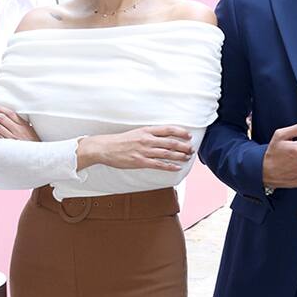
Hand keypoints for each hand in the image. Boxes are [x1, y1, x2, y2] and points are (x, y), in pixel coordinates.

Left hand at [0, 106, 39, 141]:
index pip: (10, 113)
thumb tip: (12, 118)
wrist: (37, 155)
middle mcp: (17, 130)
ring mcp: (12, 138)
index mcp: (24, 125)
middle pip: (1, 118)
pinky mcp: (8, 145)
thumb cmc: (34, 144)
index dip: (0, 109)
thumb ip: (23, 125)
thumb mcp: (32, 131)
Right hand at [77, 126, 192, 171]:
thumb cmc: (121, 140)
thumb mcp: (137, 132)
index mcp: (146, 130)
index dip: (180, 132)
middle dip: (183, 146)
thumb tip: (165, 136)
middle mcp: (147, 139)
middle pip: (170, 142)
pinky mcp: (140, 161)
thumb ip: (150, 134)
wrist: (105, 147)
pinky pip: (158, 164)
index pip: (168, 129)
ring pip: (167, 153)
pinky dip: (169, 166)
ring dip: (179, 156)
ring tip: (187, 157)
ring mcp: (144, 151)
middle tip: (191, 149)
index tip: (189, 135)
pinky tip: (177, 167)